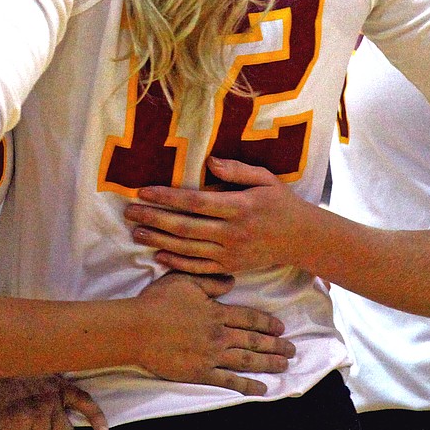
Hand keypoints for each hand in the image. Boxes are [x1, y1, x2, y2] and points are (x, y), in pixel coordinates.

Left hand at [126, 157, 303, 274]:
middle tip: (129, 213)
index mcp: (239, 207)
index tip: (143, 192)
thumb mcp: (265, 178)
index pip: (196, 202)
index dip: (167, 197)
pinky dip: (177, 264)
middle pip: (185, 227)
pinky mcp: (230, 267)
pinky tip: (158, 256)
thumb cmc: (280, 202)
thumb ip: (237, 169)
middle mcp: (232, 233)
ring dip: (159, 241)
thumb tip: (209, 160)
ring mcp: (230, 253)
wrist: (300, 238)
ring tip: (136, 233)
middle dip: (154, 219)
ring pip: (187, 249)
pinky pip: (199, 268)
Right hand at [132, 269, 294, 395]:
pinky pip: (230, 381)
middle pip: (253, 340)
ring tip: (285, 366)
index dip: (267, 323)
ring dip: (269, 363)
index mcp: (216, 311)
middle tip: (293, 349)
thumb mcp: (184, 280)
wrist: (138, 329)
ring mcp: (212, 355)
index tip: (281, 327)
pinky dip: (248, 385)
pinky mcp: (201, 373)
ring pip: (247, 360)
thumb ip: (210, 281)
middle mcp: (219, 334)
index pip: (249, 318)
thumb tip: (232, 281)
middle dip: (275, 345)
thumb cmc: (158, 302)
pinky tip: (262, 389)